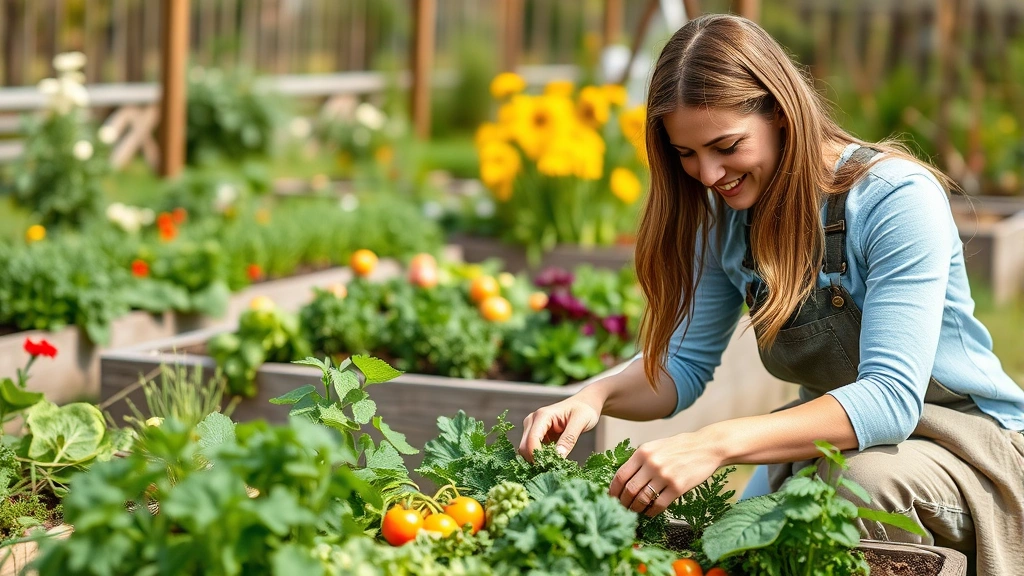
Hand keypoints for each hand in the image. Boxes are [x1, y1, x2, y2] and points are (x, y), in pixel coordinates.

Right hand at [519, 396, 600, 461]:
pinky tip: (552, 461)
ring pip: (526, 450)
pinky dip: (540, 457)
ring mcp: (533, 427)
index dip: (537, 456)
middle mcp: (533, 420)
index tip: (550, 467)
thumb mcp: (580, 422)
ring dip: (536, 460)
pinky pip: (533, 450)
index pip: (532, 439)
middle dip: (535, 460)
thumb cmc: (584, 409)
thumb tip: (558, 457)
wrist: (585, 403)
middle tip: (552, 470)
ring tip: (553, 466)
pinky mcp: (537, 434)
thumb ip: (568, 439)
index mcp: (542, 415)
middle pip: (524, 446)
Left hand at [608, 431, 722, 516]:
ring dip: (636, 509)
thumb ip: (640, 459)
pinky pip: (659, 505)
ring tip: (636, 511)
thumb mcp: (655, 446)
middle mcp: (652, 463)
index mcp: (643, 452)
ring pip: (642, 499)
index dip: (613, 490)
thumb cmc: (679, 447)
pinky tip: (650, 512)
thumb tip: (623, 478)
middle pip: (629, 490)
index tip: (611, 498)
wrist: (706, 447)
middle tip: (622, 508)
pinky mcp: (678, 487)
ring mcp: (665, 476)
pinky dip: (652, 512)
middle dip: (623, 502)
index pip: (620, 475)